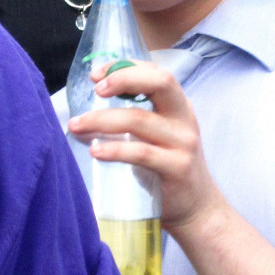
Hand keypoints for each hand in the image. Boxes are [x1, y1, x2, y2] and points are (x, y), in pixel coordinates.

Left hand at [67, 61, 224, 234]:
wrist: (196, 208)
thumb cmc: (167, 168)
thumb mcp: (157, 136)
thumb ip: (135, 119)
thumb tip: (88, 110)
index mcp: (178, 105)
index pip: (155, 72)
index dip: (125, 66)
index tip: (96, 74)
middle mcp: (184, 118)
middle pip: (160, 82)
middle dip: (123, 79)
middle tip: (95, 89)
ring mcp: (183, 143)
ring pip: (140, 119)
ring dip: (103, 119)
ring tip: (77, 125)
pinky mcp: (177, 167)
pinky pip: (142, 153)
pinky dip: (115, 150)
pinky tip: (96, 152)